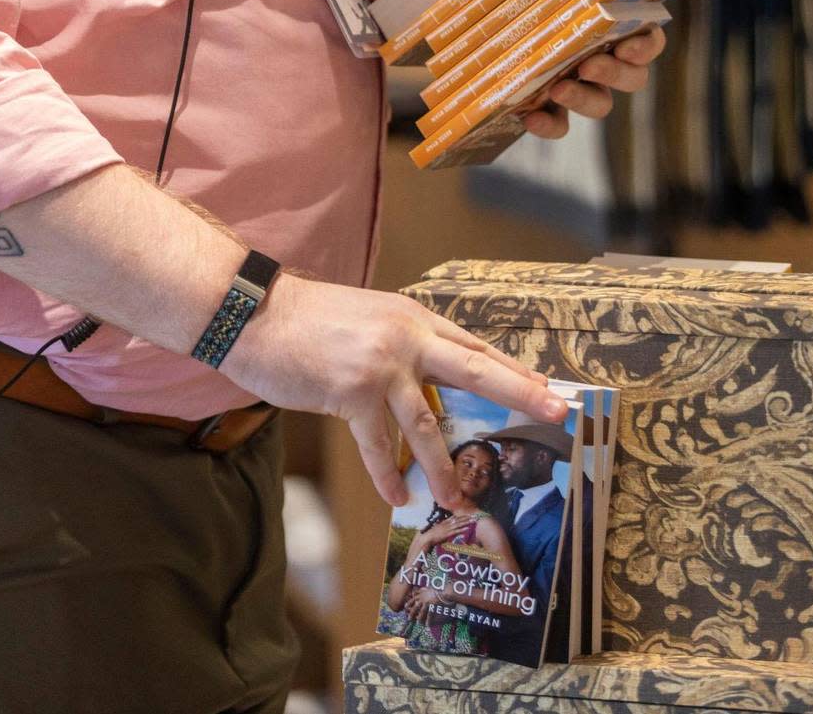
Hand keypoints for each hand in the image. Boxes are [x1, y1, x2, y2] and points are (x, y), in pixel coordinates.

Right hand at [225, 277, 566, 508]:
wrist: (256, 314)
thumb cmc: (308, 320)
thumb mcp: (369, 321)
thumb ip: (402, 347)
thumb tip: (430, 385)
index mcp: (413, 318)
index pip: (474, 347)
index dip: (514, 370)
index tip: (549, 388)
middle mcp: (405, 337)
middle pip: (476, 370)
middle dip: (520, 393)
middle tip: (556, 411)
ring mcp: (380, 365)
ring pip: (428, 424)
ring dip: (446, 467)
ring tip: (462, 499)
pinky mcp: (350, 392)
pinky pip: (378, 445)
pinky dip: (388, 474)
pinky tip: (398, 497)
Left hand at [402, 586, 439, 622]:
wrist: (444, 592)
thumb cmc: (436, 590)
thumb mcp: (427, 588)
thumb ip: (421, 590)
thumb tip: (414, 592)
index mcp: (422, 594)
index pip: (413, 599)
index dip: (408, 603)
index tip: (405, 607)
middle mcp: (423, 599)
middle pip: (415, 607)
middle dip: (411, 613)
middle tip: (409, 618)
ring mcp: (428, 603)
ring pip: (422, 612)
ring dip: (419, 618)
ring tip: (418, 623)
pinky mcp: (433, 606)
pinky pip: (430, 615)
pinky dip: (428, 620)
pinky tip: (427, 625)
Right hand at [422, 513, 477, 546]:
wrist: (427, 537)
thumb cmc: (430, 534)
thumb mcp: (436, 528)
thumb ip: (441, 526)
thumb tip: (443, 526)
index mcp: (444, 522)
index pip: (454, 518)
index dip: (461, 516)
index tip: (467, 515)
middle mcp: (446, 524)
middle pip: (458, 519)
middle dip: (466, 518)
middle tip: (473, 516)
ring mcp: (447, 528)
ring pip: (458, 524)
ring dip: (466, 522)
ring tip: (472, 521)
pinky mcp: (447, 533)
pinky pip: (456, 531)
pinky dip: (462, 529)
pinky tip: (467, 528)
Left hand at [521, 25, 665, 140]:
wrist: (489, 5)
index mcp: (612, 23)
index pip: (647, 38)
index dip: (645, 46)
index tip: (630, 46)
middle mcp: (606, 57)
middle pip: (632, 77)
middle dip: (615, 73)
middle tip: (590, 65)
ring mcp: (580, 85)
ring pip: (601, 104)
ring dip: (585, 99)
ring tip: (558, 88)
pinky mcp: (549, 106)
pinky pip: (559, 124)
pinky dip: (549, 125)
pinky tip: (529, 117)